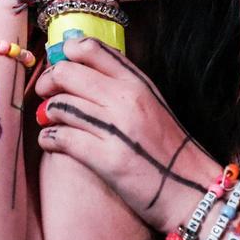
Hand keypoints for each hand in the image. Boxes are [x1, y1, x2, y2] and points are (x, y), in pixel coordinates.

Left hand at [35, 36, 215, 232]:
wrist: (194, 190)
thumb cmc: (167, 149)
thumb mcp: (150, 104)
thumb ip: (120, 85)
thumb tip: (79, 71)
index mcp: (137, 82)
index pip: (91, 48)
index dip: (66, 54)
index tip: (60, 66)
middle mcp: (127, 99)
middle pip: (67, 73)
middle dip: (48, 83)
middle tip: (46, 95)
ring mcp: (117, 128)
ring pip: (60, 105)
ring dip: (47, 113)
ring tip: (50, 122)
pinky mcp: (108, 159)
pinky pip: (62, 138)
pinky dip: (48, 139)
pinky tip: (51, 143)